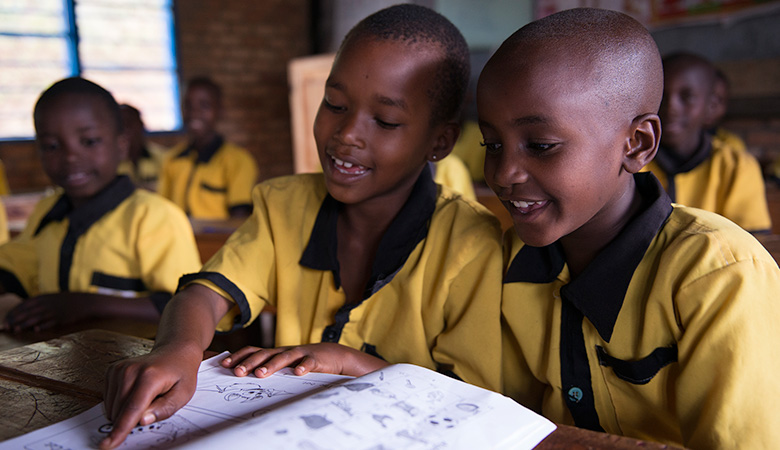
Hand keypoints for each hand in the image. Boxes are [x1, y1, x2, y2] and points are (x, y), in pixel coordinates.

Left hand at [4, 293, 91, 331]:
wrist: (86, 303)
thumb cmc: (68, 301)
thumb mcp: (52, 298)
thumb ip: (39, 302)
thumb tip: (25, 309)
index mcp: (42, 298)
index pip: (23, 305)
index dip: (13, 313)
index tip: (6, 320)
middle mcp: (46, 304)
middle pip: (26, 312)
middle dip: (14, 320)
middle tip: (6, 327)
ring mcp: (53, 311)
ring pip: (35, 318)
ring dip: (24, 324)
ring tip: (15, 330)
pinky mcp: (61, 319)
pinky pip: (49, 323)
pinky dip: (42, 326)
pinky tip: (35, 330)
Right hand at [100, 344, 201, 448]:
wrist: (174, 351)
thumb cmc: (181, 373)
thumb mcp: (183, 394)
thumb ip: (164, 409)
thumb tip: (143, 421)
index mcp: (150, 377)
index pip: (132, 409)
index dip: (120, 430)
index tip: (107, 445)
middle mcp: (130, 371)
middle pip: (120, 411)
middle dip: (132, 418)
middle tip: (152, 405)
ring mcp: (119, 369)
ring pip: (112, 407)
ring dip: (126, 411)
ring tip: (146, 396)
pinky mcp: (112, 370)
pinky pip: (108, 400)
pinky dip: (120, 403)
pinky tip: (135, 393)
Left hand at [221, 343, 389, 377]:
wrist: (332, 355)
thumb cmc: (302, 362)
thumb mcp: (283, 365)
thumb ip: (267, 368)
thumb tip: (242, 375)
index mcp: (274, 353)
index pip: (253, 351)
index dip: (239, 357)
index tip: (224, 365)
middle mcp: (284, 351)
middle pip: (264, 354)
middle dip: (250, 363)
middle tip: (238, 372)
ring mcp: (299, 354)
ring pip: (284, 357)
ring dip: (272, 365)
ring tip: (261, 373)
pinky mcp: (315, 359)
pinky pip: (309, 362)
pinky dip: (303, 366)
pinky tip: (298, 373)